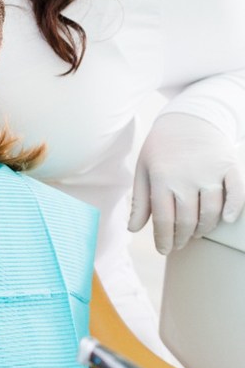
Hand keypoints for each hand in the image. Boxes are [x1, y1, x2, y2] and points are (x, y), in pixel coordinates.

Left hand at [128, 112, 244, 253]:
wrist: (190, 117)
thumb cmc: (162, 147)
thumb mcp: (144, 169)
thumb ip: (140, 200)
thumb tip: (133, 229)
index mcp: (161, 179)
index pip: (163, 220)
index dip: (163, 239)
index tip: (164, 250)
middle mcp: (186, 178)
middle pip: (187, 220)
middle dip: (182, 238)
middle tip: (179, 245)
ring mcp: (209, 172)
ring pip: (211, 212)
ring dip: (204, 228)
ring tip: (197, 234)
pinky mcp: (229, 166)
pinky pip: (236, 193)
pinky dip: (233, 208)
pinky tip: (226, 219)